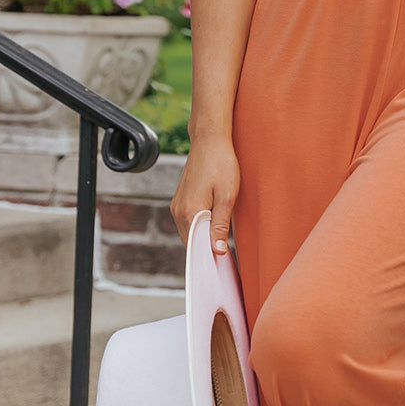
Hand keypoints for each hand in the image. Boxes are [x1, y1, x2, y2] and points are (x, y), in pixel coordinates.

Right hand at [170, 134, 240, 254]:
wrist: (209, 141)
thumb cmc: (221, 165)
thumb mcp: (227, 196)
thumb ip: (220, 225)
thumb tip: (217, 251)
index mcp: (190, 213)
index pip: (196, 248)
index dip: (209, 257)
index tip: (223, 264)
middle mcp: (178, 211)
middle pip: (191, 242)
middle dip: (206, 250)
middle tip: (226, 256)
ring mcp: (177, 205)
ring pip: (189, 232)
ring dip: (202, 238)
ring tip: (221, 242)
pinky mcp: (179, 200)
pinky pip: (187, 221)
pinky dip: (198, 227)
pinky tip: (213, 226)